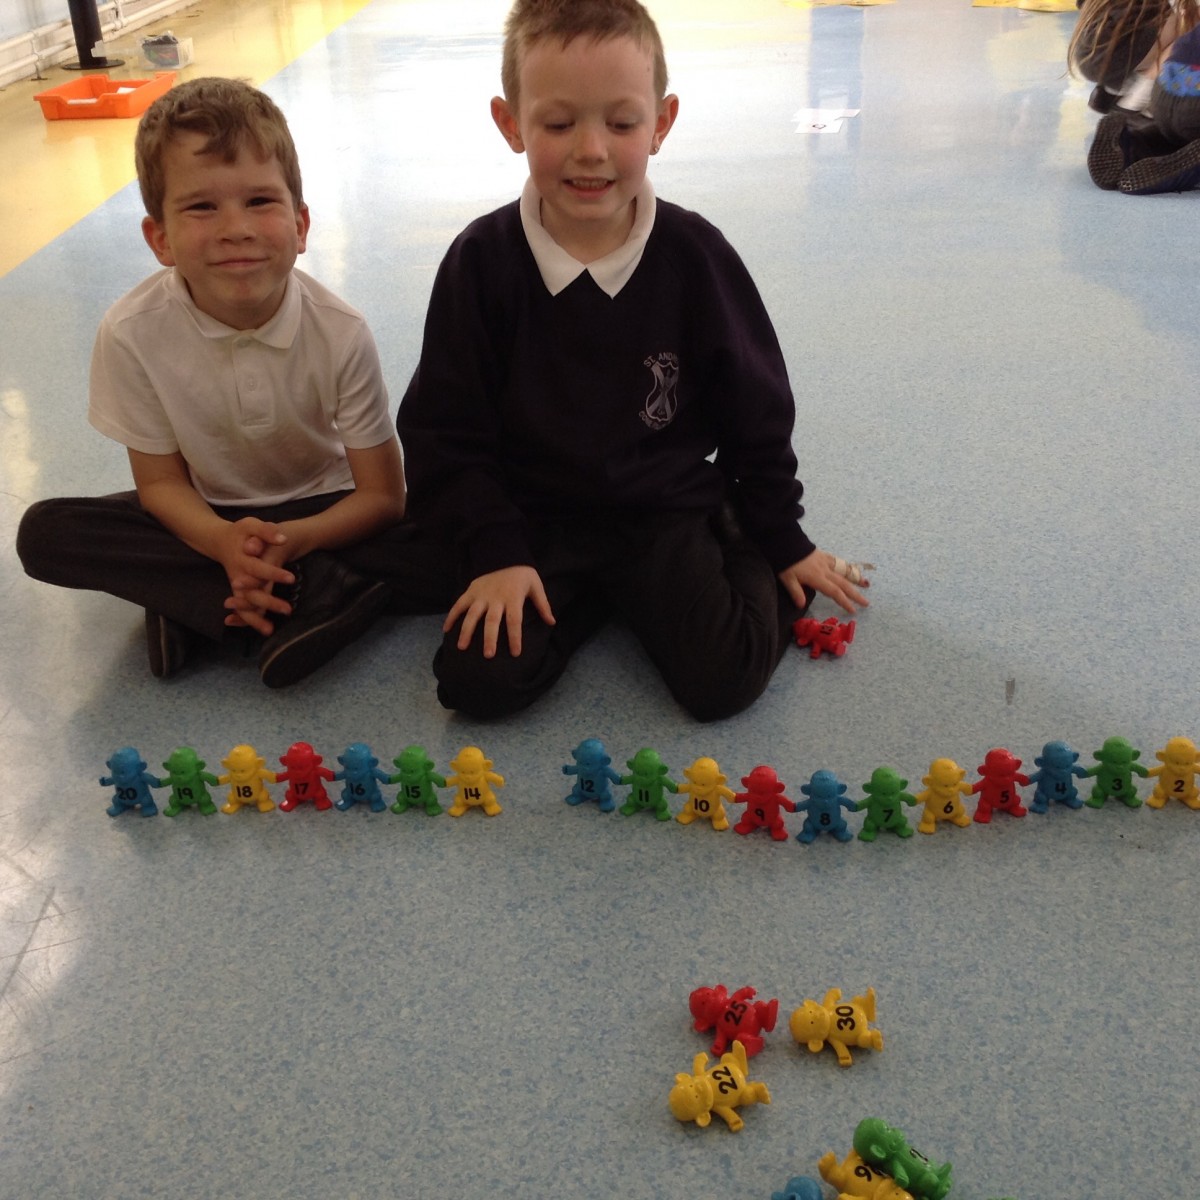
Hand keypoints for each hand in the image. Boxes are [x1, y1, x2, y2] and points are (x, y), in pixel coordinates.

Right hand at [216, 518, 294, 635]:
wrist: (220, 541)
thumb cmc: (239, 532)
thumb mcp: (250, 525)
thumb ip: (265, 531)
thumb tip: (282, 539)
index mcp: (242, 558)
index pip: (258, 568)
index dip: (273, 573)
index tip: (291, 578)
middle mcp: (237, 575)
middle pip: (250, 592)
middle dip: (268, 602)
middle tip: (288, 610)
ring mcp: (236, 586)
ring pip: (244, 605)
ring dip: (255, 619)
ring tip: (270, 630)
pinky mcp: (239, 592)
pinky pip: (242, 609)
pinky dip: (249, 620)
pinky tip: (264, 629)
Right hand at [445, 566, 554, 657]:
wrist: (504, 554)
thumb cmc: (522, 574)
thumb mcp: (536, 586)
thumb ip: (543, 605)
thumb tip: (551, 622)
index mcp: (513, 598)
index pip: (515, 621)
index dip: (515, 637)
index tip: (515, 653)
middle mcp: (496, 598)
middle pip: (492, 621)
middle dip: (490, 638)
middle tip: (488, 655)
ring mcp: (481, 595)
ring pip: (472, 614)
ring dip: (466, 631)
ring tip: (462, 647)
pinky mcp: (471, 591)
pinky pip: (459, 604)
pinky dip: (452, 616)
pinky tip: (446, 630)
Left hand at [778, 549, 869, 615]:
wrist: (786, 542)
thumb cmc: (786, 562)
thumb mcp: (787, 579)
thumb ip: (796, 592)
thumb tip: (802, 606)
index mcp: (817, 578)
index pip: (834, 592)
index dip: (844, 602)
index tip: (853, 610)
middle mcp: (825, 570)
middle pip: (843, 584)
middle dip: (855, 594)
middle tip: (866, 603)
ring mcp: (825, 562)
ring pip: (843, 572)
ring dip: (855, 578)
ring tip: (866, 584)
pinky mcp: (823, 555)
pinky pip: (837, 562)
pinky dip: (845, 567)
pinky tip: (849, 569)